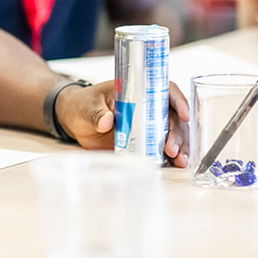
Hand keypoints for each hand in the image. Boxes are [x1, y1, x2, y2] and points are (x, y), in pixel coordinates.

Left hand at [57, 79, 190, 165]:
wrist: (74, 120)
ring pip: (172, 134)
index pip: (166, 91)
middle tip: (171, 150)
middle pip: (173, 117)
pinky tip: (174, 166)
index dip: (179, 101)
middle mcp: (148, 108)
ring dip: (179, 147)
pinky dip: (170, 157)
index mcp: (139, 91)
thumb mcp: (87, 106)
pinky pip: (161, 149)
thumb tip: (106, 121)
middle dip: (177, 133)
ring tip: (178, 162)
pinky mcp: (142, 142)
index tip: (184, 115)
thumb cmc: (82, 105)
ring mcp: (147, 126)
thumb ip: (96, 113)